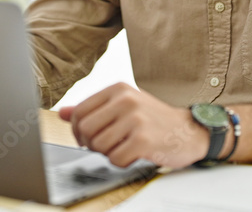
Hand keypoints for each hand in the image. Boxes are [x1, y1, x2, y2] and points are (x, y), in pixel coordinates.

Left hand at [58, 83, 208, 168]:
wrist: (189, 131)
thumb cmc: (153, 120)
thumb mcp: (123, 106)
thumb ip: (92, 109)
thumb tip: (62, 113)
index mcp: (118, 89)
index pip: (79, 111)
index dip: (77, 130)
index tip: (87, 138)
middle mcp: (126, 100)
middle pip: (85, 129)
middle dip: (90, 143)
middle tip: (105, 146)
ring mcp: (135, 119)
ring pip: (99, 145)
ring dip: (108, 153)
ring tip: (123, 147)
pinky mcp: (143, 140)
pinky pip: (115, 159)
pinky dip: (121, 162)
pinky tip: (133, 154)